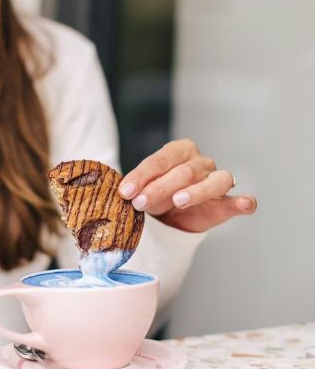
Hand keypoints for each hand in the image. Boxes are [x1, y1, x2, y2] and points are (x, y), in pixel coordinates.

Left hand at [118, 139, 256, 232]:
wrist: (169, 218)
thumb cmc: (154, 195)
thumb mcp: (141, 188)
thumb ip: (136, 187)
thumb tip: (123, 192)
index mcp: (179, 150)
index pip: (160, 160)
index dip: (141, 176)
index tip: (125, 192)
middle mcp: (200, 162)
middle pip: (183, 172)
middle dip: (159, 188)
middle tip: (139, 203)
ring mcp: (216, 180)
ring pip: (214, 181)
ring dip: (196, 191)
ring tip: (179, 201)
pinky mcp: (225, 203)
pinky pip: (237, 200)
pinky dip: (243, 202)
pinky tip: (244, 204)